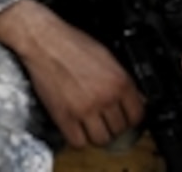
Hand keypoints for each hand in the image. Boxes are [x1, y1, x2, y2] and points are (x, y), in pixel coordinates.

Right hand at [0, 0, 144, 148]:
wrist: (43, 40)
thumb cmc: (70, 43)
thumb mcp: (106, 56)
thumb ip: (122, 80)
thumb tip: (136, 98)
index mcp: (119, 81)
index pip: (137, 115)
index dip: (132, 118)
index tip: (126, 118)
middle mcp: (105, 97)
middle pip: (120, 130)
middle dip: (114, 126)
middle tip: (106, 119)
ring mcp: (84, 109)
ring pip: (101, 140)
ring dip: (97, 134)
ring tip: (92, 125)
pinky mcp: (64, 116)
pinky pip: (78, 142)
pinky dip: (78, 139)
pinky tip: (76, 128)